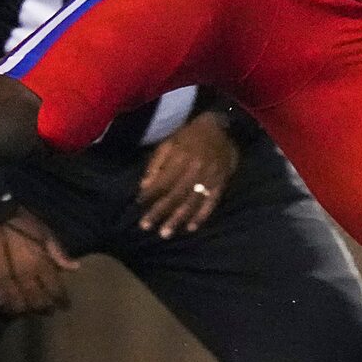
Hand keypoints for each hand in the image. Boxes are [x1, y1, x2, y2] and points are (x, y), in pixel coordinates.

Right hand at [0, 207, 79, 316]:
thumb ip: (58, 252)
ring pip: (18, 304)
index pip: (54, 289)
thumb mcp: (45, 232)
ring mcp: (5, 279)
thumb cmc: (22, 221)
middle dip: (45, 308)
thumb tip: (75, 268)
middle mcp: (24, 275)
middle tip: (50, 311)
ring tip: (31, 311)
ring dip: (26, 310)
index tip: (65, 305)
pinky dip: (7, 306)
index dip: (61, 300)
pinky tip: (11, 308)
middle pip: (37, 301)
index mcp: (40, 263)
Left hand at [138, 113, 238, 237]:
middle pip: (175, 195)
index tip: (139, 205)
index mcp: (180, 157)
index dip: (150, 194)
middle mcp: (195, 169)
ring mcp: (209, 177)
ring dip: (178, 219)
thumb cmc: (190, 136)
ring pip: (191, 202)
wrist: (222, 128)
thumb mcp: (169, 143)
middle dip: (159, 212)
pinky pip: (211, 202)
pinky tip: (191, 228)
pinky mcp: (221, 183)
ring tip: (165, 233)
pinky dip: (201, 216)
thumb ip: (156, 164)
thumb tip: (144, 187)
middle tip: (146, 226)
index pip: (162, 181)